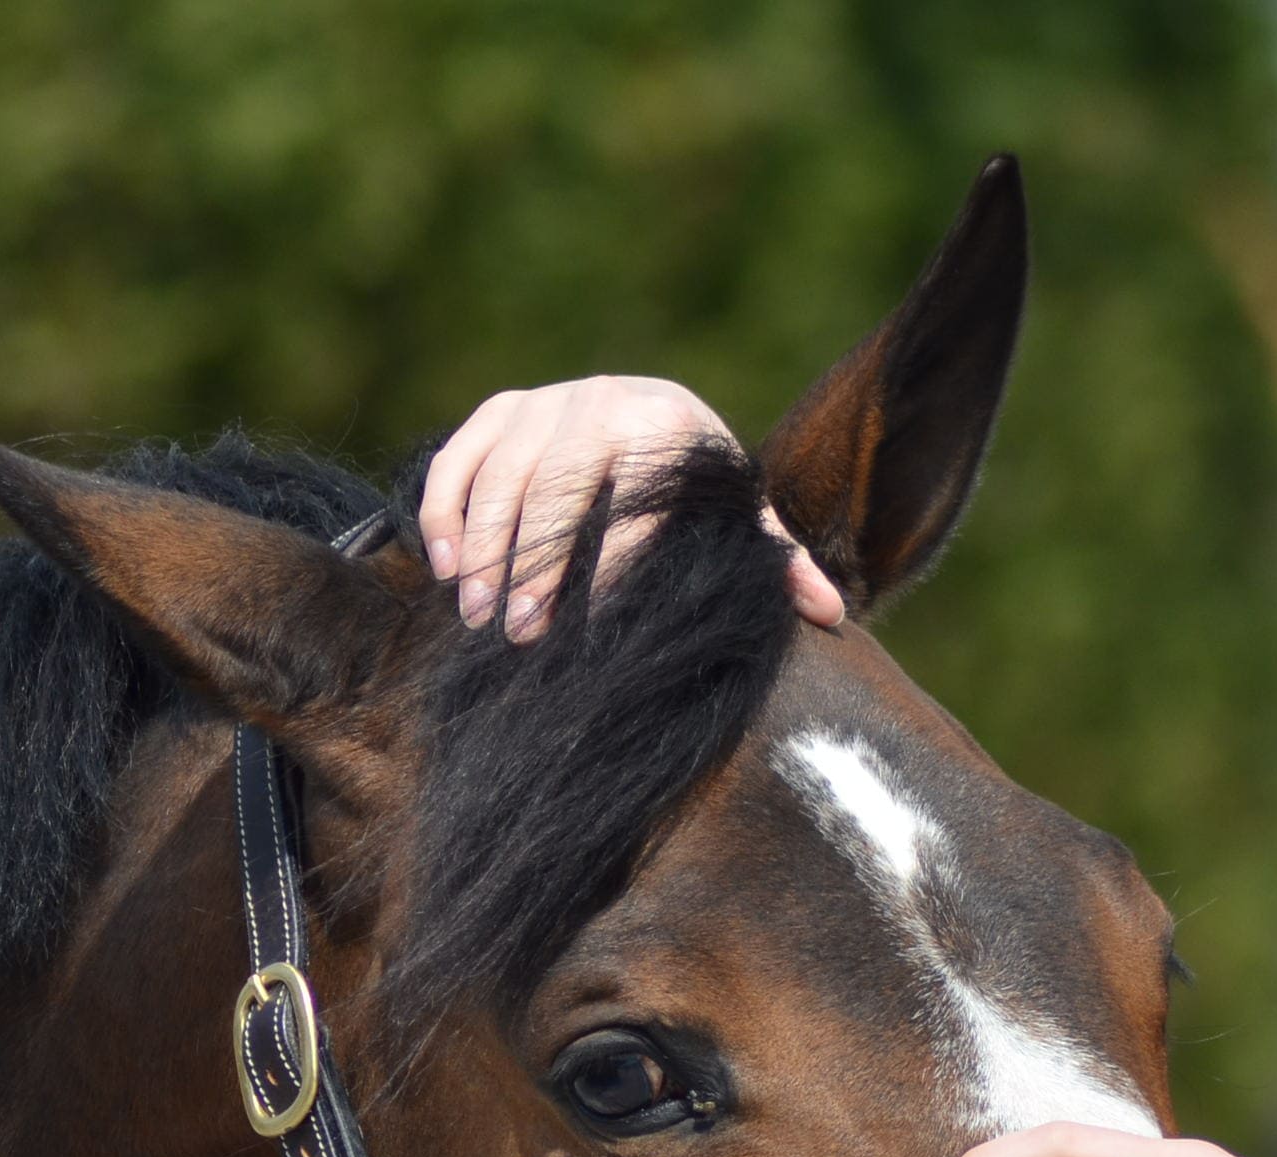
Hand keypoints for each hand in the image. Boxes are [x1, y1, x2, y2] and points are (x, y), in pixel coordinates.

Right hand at [417, 376, 845, 641]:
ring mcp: (548, 400)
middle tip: (520, 635)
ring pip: (502, 473)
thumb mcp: (739, 520)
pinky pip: (460, 456)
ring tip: (476, 615)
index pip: (632, 507)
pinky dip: (443, 509)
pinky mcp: (503, 407)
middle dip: (535, 565)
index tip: (588, 636)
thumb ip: (778, 563)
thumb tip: (833, 614)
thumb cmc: (700, 490)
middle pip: (557, 488)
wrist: (658, 418)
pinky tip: (443, 568)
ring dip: (482, 547)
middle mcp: (605, 400)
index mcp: (669, 426)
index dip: (609, 572)